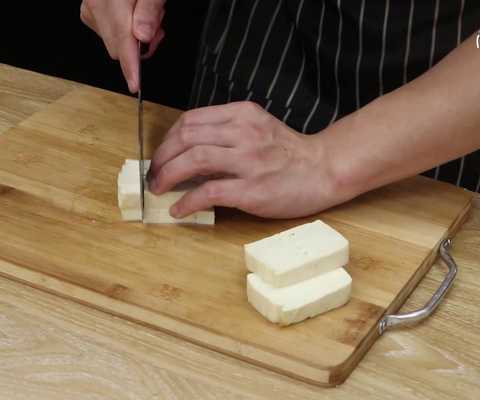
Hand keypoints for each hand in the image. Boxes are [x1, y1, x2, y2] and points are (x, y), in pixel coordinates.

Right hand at [80, 0, 165, 92]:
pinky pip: (110, 34)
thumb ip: (149, 10)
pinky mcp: (91, 13)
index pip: (121, 40)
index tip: (135, 84)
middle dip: (140, 47)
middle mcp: (95, 6)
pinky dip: (126, 31)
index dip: (130, 65)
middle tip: (157, 26)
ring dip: (134, 38)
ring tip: (147, 15)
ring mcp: (91, 10)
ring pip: (114, 43)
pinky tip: (134, 15)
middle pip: (118, 47)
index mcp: (110, 0)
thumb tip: (142, 36)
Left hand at [148, 102, 339, 218]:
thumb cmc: (290, 154)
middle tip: (154, 175)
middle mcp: (244, 133)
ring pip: (193, 160)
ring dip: (168, 176)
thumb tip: (188, 154)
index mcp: (243, 115)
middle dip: (162, 157)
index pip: (191, 120)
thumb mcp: (258, 129)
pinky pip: (209, 192)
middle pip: (186, 137)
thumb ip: (227, 134)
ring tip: (159, 189)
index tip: (162, 154)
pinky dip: (187, 201)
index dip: (168, 139)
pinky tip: (179, 209)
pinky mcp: (252, 189)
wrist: (325, 170)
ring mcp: (248, 161)